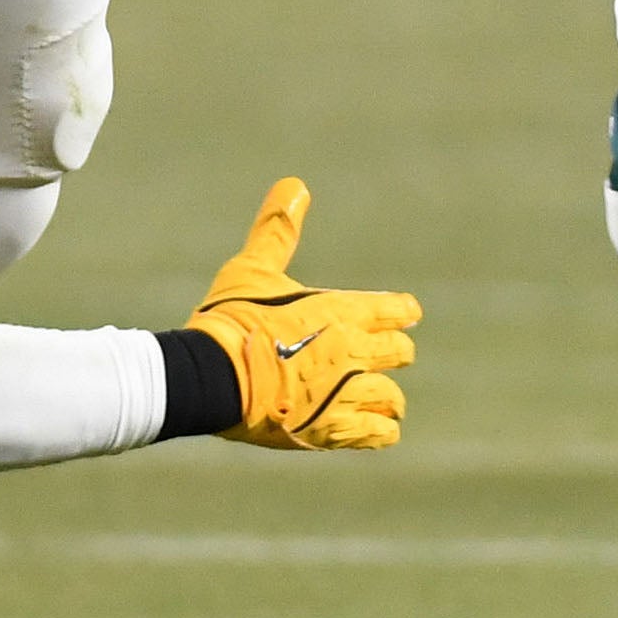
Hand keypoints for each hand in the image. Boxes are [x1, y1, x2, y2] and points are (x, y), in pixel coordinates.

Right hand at [183, 178, 420, 451]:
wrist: (213, 375)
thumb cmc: (232, 318)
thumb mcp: (252, 268)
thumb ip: (278, 230)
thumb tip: (295, 184)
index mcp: (341, 312)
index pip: (395, 310)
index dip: (400, 311)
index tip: (404, 312)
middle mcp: (353, 353)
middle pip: (398, 352)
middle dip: (394, 351)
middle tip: (388, 353)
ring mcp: (345, 394)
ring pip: (391, 398)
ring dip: (388, 396)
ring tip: (384, 399)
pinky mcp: (331, 429)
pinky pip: (375, 433)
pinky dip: (381, 430)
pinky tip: (379, 429)